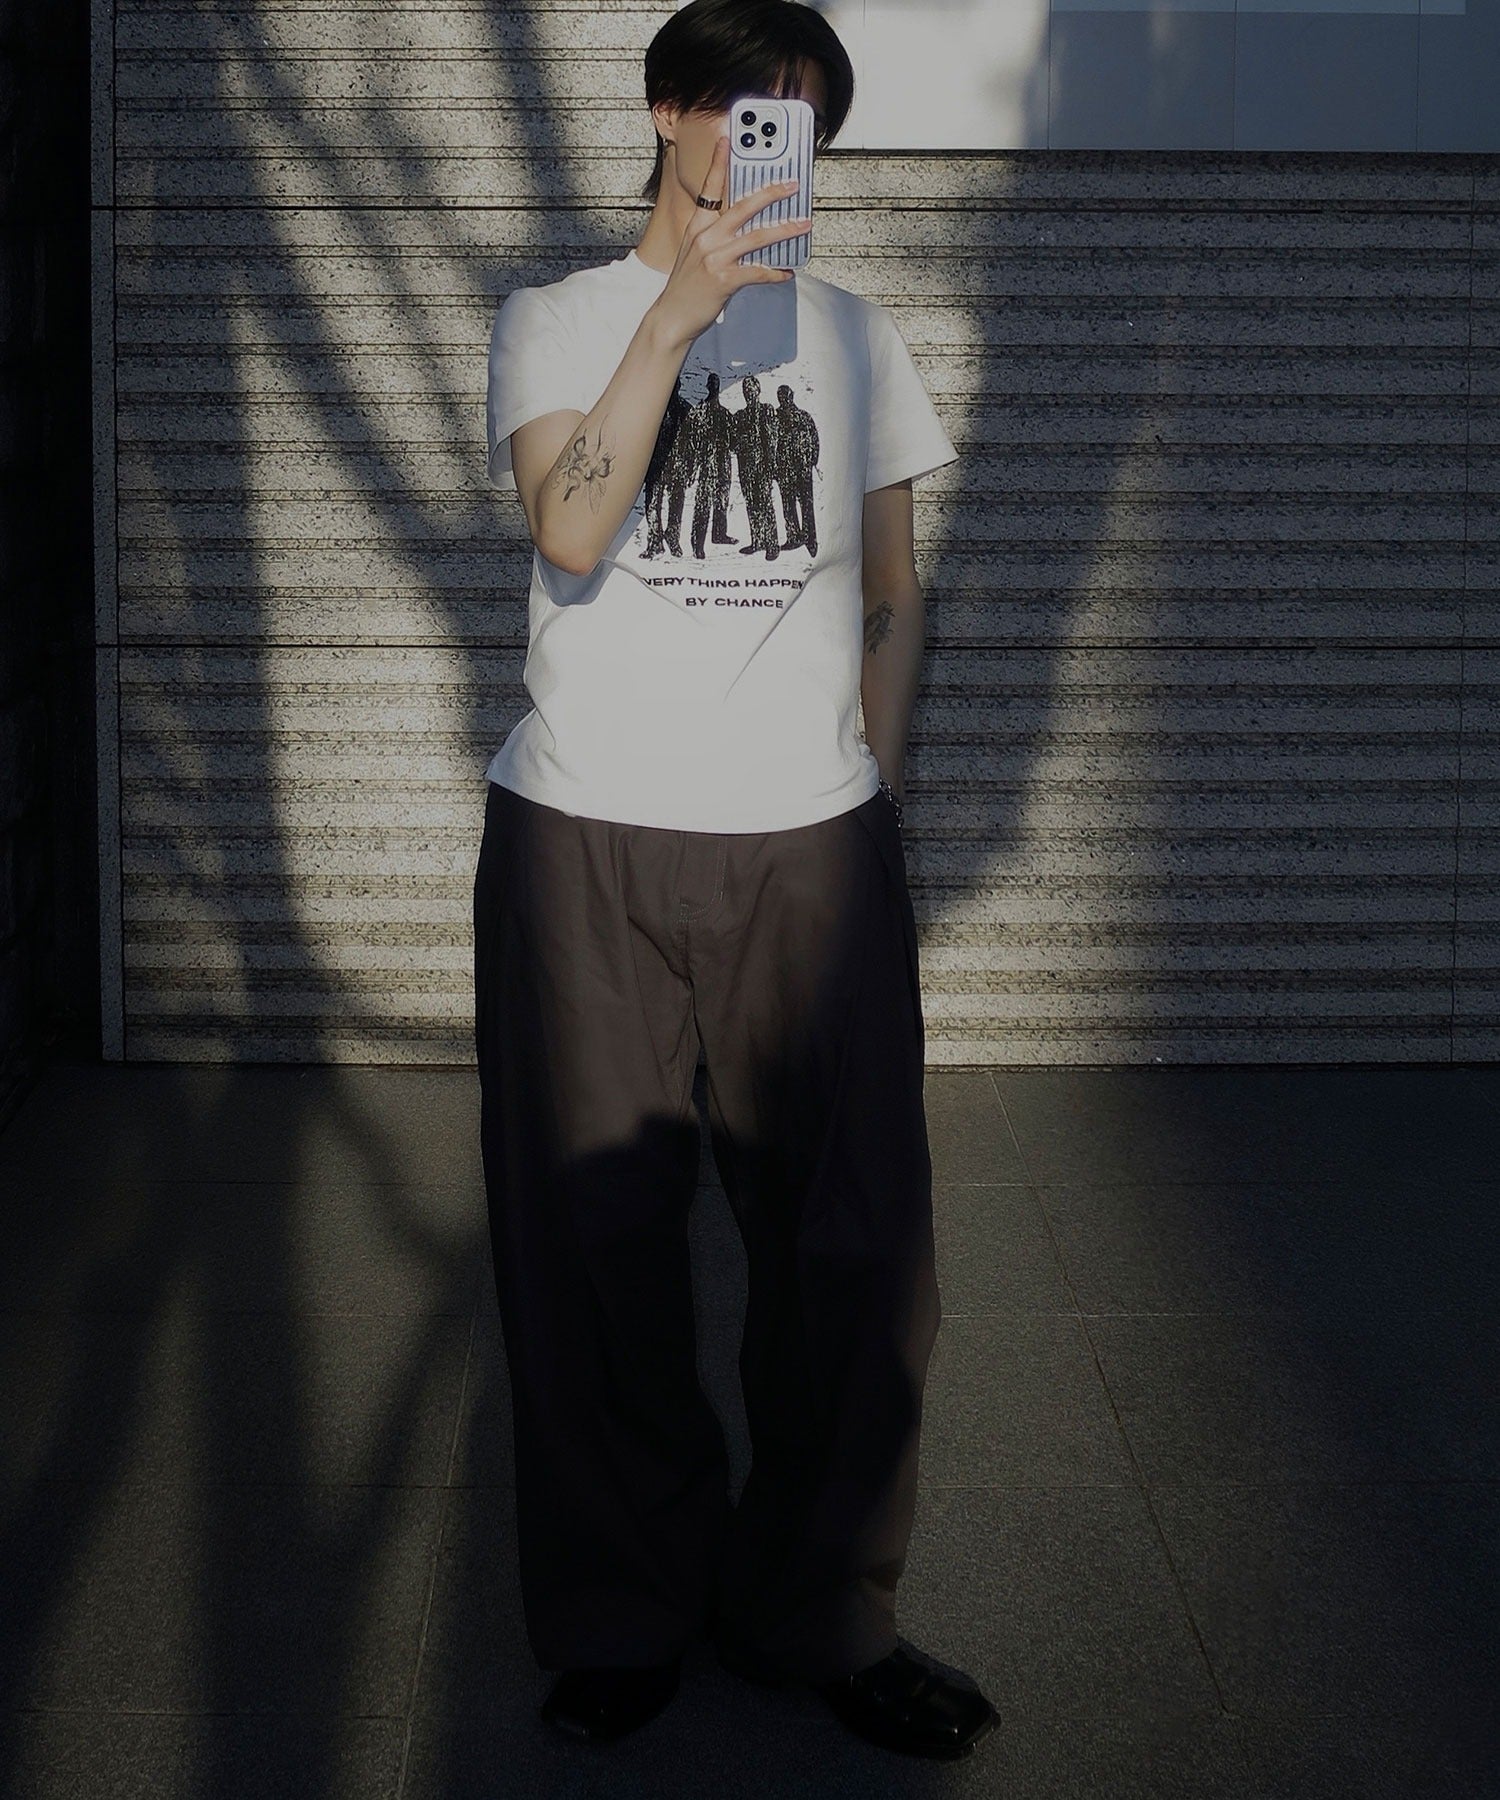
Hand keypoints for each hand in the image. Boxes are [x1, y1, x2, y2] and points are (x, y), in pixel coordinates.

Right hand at [651, 135, 810, 346]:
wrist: (671, 318)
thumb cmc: (686, 287)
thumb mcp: (695, 252)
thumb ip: (717, 236)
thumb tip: (752, 229)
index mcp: (698, 226)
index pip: (710, 188)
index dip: (719, 162)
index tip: (728, 139)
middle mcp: (705, 237)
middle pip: (742, 206)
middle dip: (770, 192)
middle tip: (792, 185)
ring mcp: (714, 258)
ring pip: (756, 237)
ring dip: (784, 229)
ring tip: (803, 225)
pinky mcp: (723, 280)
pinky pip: (758, 271)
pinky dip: (775, 271)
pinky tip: (787, 271)